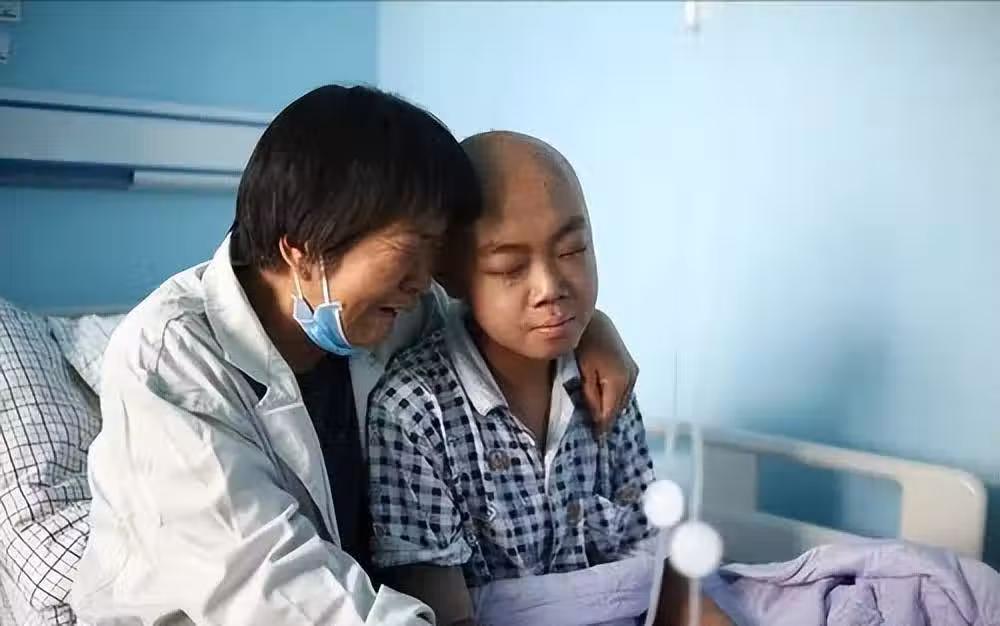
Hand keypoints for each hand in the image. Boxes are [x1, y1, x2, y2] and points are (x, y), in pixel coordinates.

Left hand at [576, 309, 638, 433]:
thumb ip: (591, 397)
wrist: (592, 319)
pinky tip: (604, 398)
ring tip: (597, 416)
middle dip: (606, 418)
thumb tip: (596, 417)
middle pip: (618, 408)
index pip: (610, 413)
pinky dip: (614, 396)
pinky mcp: (631, 365)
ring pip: (622, 399)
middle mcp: (631, 378)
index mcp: (619, 381)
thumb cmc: (583, 344)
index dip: (601, 427)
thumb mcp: (583, 373)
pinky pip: (624, 388)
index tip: (593, 438)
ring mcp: (633, 371)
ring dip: (611, 407)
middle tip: (592, 430)